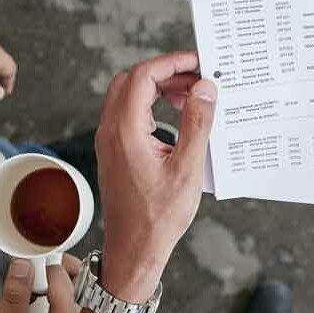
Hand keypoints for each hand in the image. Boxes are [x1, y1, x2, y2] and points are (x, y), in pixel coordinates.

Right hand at [0, 256, 79, 312]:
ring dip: (64, 278)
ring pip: (83, 289)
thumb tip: (23, 263)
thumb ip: (14, 296)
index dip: (42, 265)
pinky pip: (79, 302)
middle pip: (82, 279)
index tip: (26, 264)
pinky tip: (44, 298)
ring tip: (40, 281)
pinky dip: (65, 292)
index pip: (62, 277)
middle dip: (61, 266)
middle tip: (39, 265)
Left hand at [96, 51, 214, 297]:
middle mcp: (110, 131)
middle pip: (132, 79)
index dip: (172, 63)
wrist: (134, 249)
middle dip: (166, 72)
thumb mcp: (187, 169)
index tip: (199, 63)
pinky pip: (129, 114)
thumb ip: (197, 123)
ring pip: (128, 95)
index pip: (144, 76)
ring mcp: (109, 141)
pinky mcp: (114, 151)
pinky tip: (177, 120)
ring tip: (191, 99)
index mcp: (125, 131)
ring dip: (158, 89)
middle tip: (198, 80)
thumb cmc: (158, 216)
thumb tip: (204, 89)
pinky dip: (152, 106)